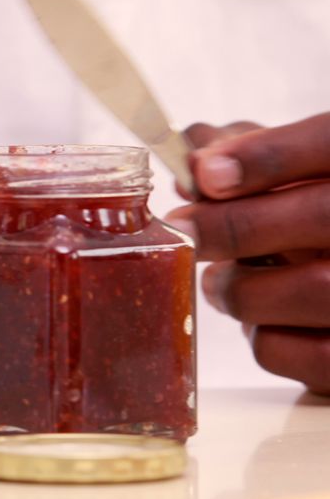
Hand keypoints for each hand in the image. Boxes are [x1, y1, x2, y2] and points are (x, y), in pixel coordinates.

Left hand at [164, 114, 329, 392]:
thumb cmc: (319, 223)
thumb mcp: (303, 177)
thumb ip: (256, 151)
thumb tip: (195, 149)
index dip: (267, 154)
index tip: (205, 173)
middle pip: (323, 214)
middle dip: (234, 224)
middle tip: (183, 229)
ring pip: (304, 288)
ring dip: (238, 286)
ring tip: (222, 280)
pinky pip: (288, 349)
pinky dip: (260, 336)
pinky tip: (268, 322)